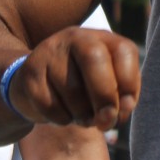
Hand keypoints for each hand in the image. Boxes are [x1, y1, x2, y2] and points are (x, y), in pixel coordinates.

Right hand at [10, 28, 139, 129]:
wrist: (38, 85)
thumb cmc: (83, 87)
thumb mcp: (106, 86)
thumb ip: (120, 97)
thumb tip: (120, 112)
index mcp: (102, 39)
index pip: (124, 51)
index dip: (129, 82)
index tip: (128, 106)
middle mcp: (76, 37)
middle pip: (94, 59)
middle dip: (105, 96)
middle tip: (107, 121)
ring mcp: (50, 51)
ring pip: (71, 88)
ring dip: (83, 114)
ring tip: (84, 119)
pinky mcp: (30, 71)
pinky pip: (49, 103)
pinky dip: (61, 119)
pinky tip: (63, 116)